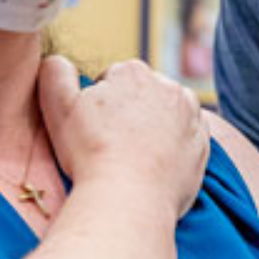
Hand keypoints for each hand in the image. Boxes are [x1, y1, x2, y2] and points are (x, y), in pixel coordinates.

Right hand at [38, 56, 209, 216]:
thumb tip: (57, 59)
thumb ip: (55, 74)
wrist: (129, 198)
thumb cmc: (90, 153)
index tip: (94, 129)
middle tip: (111, 145)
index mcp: (133, 72)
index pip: (112, 80)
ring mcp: (191, 115)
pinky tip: (153, 165)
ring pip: (165, 115)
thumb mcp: (58, 108)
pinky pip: (185, 139)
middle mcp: (168, 86)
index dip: (98, 105)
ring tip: (132, 156)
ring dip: (153, 127)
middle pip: (142, 95)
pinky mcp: (202, 143)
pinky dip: (172, 147)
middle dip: (128, 113)